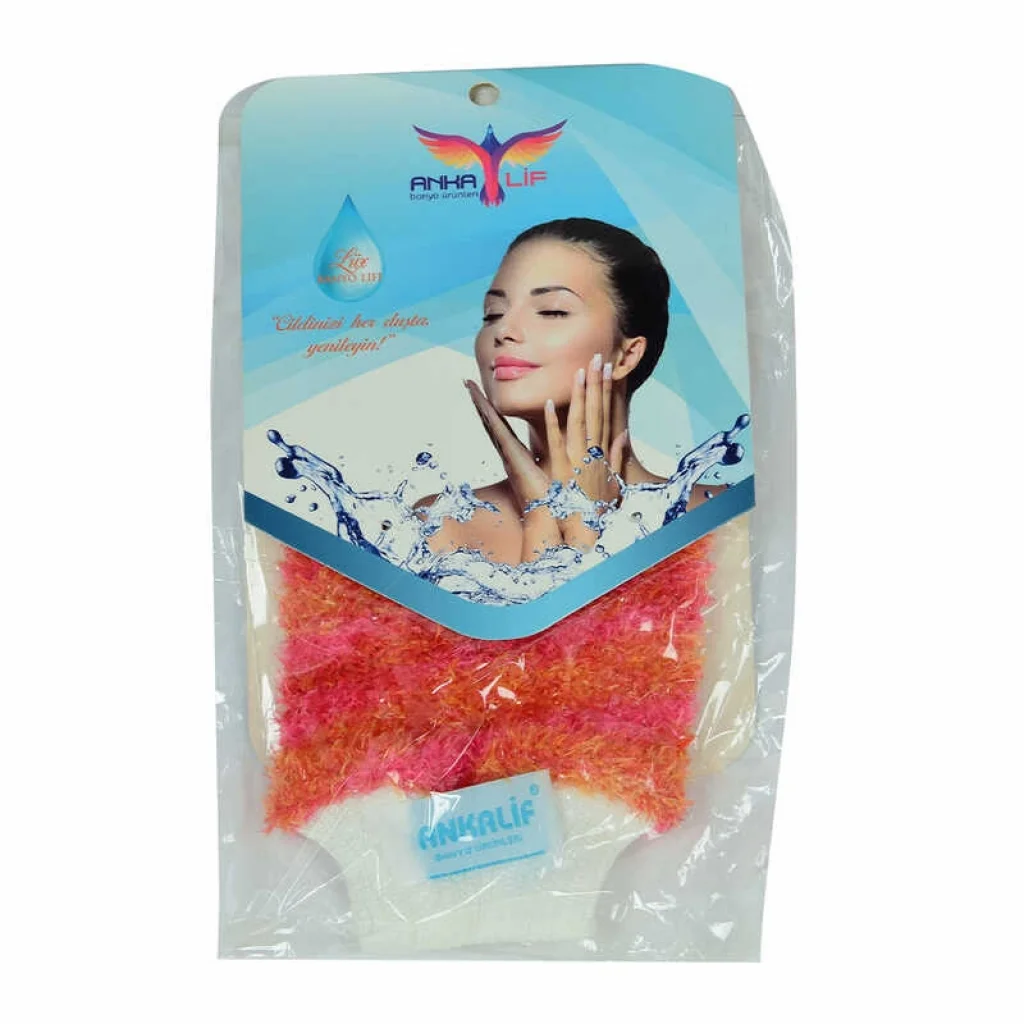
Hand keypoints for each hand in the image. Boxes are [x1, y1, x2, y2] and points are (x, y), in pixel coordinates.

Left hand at [545, 352, 629, 509]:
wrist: (587, 531)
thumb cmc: (596, 508)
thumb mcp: (613, 479)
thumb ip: (617, 454)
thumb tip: (624, 433)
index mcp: (602, 451)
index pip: (606, 414)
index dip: (608, 390)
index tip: (608, 368)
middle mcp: (593, 452)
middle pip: (596, 412)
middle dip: (597, 384)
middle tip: (598, 357)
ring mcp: (578, 460)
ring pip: (579, 422)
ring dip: (580, 396)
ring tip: (579, 371)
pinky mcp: (563, 470)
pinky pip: (558, 443)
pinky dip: (554, 424)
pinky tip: (550, 404)